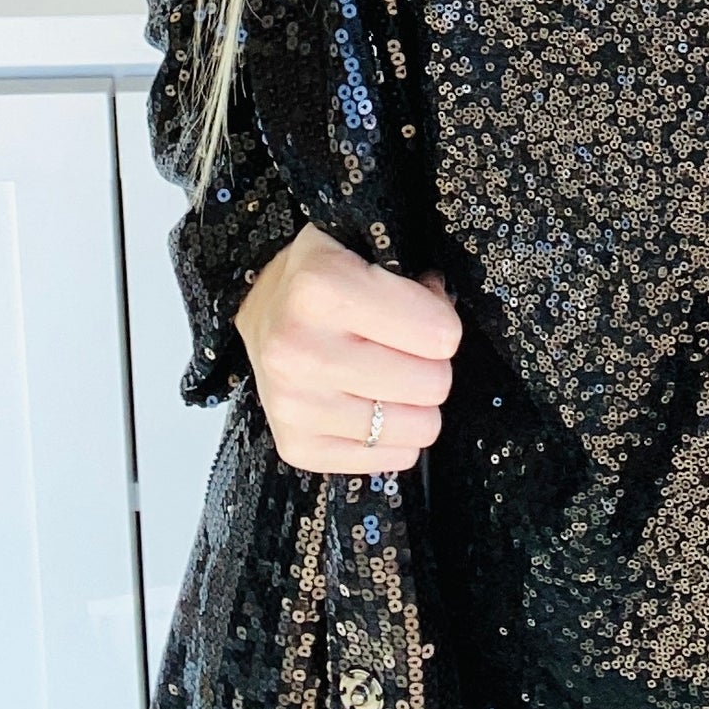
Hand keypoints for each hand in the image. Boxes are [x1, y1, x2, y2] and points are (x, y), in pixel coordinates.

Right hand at [233, 221, 461, 475]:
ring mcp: (295, 405)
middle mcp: (301, 351)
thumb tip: (447, 317)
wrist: (262, 307)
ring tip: (390, 376)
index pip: (440, 334)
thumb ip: (416, 278)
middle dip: (431, 363)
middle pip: (433, 385)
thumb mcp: (367, 248)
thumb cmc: (325, 277)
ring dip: (414, 403)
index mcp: (321, 288)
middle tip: (406, 347)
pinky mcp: (295, 446)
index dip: (442, 320)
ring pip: (417, 430)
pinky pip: (389, 459)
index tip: (422, 310)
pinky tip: (371, 404)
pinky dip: (392, 436)